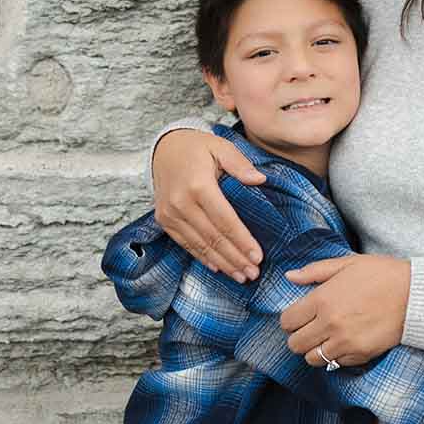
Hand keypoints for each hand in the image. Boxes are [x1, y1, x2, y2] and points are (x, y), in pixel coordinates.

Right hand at [152, 128, 265, 281]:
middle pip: (213, 238)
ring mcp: (170, 213)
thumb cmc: (198, 148)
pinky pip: (185, 243)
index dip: (242, 241)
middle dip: (235, 258)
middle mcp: (181, 203)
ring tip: (241, 276)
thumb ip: (240, 164)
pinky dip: (202, 258)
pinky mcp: (164, 220)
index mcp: (199, 186)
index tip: (258, 256)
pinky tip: (219, 267)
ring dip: (222, 263)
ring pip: (199, 245)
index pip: (225, 220)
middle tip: (254, 273)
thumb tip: (260, 180)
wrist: (164, 148)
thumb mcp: (221, 147)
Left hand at [282, 255, 408, 366]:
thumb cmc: (382, 274)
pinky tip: (344, 342)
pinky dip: (336, 356)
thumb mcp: (347, 264)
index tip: (300, 316)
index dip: (291, 319)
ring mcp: (345, 342)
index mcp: (322, 299)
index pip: (287, 321)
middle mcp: (329, 324)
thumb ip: (314, 271)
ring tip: (326, 338)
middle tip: (311, 328)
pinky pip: (335, 363)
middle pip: (295, 344)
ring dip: (315, 349)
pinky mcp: (360, 354)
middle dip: (299, 336)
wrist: (415, 294)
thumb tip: (289, 277)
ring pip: (312, 359)